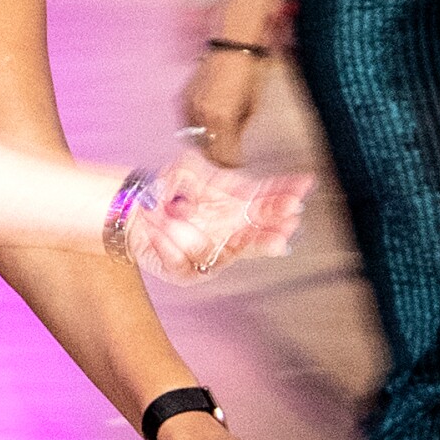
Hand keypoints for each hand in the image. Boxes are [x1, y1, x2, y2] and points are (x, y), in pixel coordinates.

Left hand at [124, 151, 307, 280]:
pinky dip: (171, 246)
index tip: (303, 187)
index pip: (268, 198)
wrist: (136, 209)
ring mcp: (212, 254)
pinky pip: (184, 263)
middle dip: (273, 231)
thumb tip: (217, 187)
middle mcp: (231, 232)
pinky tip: (159, 230)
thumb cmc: (168, 187)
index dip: (285, 193)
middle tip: (289, 225)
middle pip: (258, 235)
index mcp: (238, 204)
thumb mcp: (187, 167)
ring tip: (214, 224)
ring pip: (227, 255)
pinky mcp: (186, 272)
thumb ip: (202, 172)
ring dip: (221, 240)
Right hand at [180, 48, 269, 165]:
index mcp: (223, 118)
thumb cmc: (251, 72)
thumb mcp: (253, 105)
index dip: (231, 163)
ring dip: (206, 144)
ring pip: (194, 138)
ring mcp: (190, 106)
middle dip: (218, 158)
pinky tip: (205, 128)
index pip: (222, 155)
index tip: (239, 162)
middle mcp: (203, 115)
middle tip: (229, 158)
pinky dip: (195, 130)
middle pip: (206, 150)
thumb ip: (241, 128)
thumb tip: (235, 142)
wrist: (233, 44)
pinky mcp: (184, 98)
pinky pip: (186, 123)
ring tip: (218, 144)